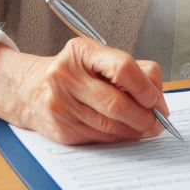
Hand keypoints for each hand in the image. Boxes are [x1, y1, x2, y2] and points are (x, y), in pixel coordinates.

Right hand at [0, 37, 167, 144]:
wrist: (32, 89)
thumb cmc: (76, 72)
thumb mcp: (99, 58)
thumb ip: (132, 71)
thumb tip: (158, 100)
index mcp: (82, 51)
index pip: (122, 68)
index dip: (145, 88)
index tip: (157, 100)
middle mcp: (66, 76)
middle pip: (117, 103)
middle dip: (144, 117)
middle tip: (158, 122)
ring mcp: (61, 104)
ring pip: (110, 126)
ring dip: (134, 131)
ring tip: (145, 128)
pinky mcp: (60, 129)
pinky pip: (99, 138)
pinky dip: (118, 138)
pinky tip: (124, 132)